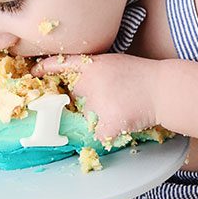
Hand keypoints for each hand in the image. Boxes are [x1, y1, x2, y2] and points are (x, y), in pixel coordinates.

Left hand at [31, 53, 158, 142]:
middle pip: (70, 99)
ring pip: (83, 119)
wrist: (164, 89)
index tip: (33, 72)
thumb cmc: (142, 75)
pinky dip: (107, 133)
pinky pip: (96, 136)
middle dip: (77, 103)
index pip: (61, 65)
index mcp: (90, 66)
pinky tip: (122, 123)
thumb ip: (91, 72)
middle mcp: (87, 84)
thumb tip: (74, 86)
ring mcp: (95, 105)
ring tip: (118, 110)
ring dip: (95, 118)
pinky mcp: (104, 124)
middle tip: (96, 102)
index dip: (44, 69)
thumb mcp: (113, 63)